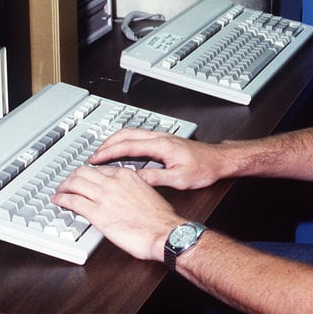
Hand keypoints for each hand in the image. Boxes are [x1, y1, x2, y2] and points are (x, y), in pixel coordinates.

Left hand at [52, 164, 184, 261]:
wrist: (165, 232)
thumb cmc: (161, 219)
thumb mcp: (147, 194)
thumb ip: (132, 190)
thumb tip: (124, 195)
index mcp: (126, 176)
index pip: (99, 169)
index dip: (88, 173)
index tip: (85, 178)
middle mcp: (113, 182)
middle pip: (83, 172)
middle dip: (72, 177)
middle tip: (67, 184)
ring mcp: (103, 196)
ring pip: (74, 183)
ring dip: (63, 187)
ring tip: (59, 191)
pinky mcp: (97, 213)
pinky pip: (72, 201)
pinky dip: (61, 199)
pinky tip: (58, 201)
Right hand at [88, 128, 231, 189]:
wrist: (219, 160)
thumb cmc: (204, 168)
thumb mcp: (180, 179)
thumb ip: (156, 178)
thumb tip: (135, 178)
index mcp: (161, 145)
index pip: (127, 146)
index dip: (108, 152)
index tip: (95, 159)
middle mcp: (160, 137)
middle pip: (126, 134)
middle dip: (106, 144)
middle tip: (93, 156)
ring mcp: (162, 136)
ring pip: (131, 133)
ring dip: (115, 141)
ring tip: (103, 154)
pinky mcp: (164, 140)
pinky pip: (138, 137)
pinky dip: (125, 142)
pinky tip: (122, 152)